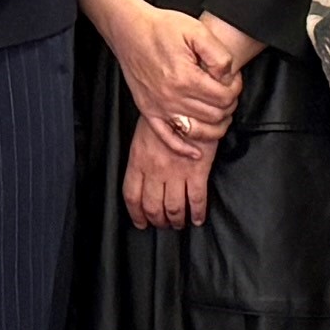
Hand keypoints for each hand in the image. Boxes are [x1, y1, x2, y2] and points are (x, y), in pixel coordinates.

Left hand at [122, 115, 214, 229]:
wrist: (186, 104)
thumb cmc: (165, 115)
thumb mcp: (143, 134)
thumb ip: (141, 156)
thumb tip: (143, 174)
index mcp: (138, 161)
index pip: (132, 195)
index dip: (136, 213)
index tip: (140, 222)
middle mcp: (155, 170)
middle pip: (152, 206)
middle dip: (158, 220)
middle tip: (163, 225)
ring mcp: (176, 173)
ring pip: (173, 207)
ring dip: (176, 220)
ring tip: (179, 223)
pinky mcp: (197, 171)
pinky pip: (196, 199)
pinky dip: (197, 212)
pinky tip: (197, 218)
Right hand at [136, 11, 253, 148]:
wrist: (129, 30)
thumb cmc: (161, 28)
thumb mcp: (196, 30)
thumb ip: (218, 54)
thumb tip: (227, 76)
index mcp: (186, 78)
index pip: (224, 97)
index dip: (235, 89)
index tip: (233, 79)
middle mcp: (172, 97)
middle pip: (215, 116)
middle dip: (228, 105)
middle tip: (226, 92)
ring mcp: (159, 107)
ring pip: (198, 131)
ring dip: (215, 126)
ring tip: (218, 112)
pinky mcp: (149, 111)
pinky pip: (168, 139)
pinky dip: (184, 148)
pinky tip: (196, 151)